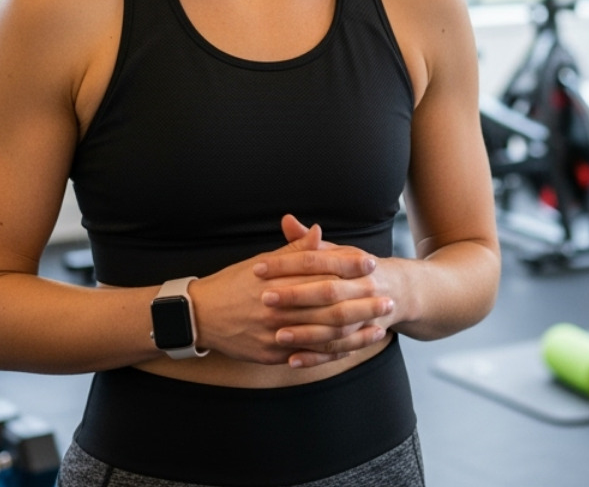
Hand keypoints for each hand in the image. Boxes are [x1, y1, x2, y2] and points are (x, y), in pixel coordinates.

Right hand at [185, 219, 383, 365]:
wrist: (200, 316)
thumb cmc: (232, 284)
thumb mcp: (261, 262)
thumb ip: (293, 251)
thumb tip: (318, 232)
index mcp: (277, 280)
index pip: (319, 271)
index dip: (346, 266)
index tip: (370, 263)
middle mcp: (277, 308)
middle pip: (327, 306)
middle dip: (361, 303)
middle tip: (388, 300)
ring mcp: (274, 334)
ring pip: (322, 335)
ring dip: (355, 332)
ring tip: (380, 327)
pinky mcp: (272, 354)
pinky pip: (308, 355)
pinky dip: (333, 353)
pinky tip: (353, 349)